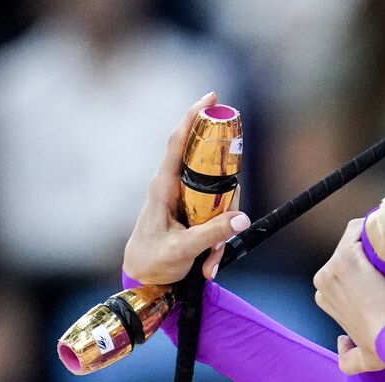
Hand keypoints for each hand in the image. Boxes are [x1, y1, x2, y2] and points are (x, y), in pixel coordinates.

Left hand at [122, 92, 250, 283]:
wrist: (142, 280)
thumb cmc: (152, 261)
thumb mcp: (183, 249)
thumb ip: (212, 234)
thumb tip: (241, 219)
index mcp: (163, 187)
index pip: (177, 143)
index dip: (193, 117)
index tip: (210, 98)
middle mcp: (174, 188)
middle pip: (211, 175)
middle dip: (226, 204)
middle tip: (227, 228)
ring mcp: (185, 201)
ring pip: (218, 201)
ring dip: (221, 234)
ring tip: (210, 262)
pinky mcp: (193, 215)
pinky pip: (216, 219)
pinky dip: (218, 242)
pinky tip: (209, 266)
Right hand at [313, 218, 384, 373]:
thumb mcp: (365, 361)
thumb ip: (348, 358)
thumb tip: (342, 342)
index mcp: (325, 299)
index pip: (345, 272)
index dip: (368, 270)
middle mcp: (323, 281)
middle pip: (350, 253)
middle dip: (370, 254)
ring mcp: (332, 267)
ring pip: (355, 239)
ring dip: (374, 238)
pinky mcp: (346, 256)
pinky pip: (358, 228)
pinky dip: (373, 227)